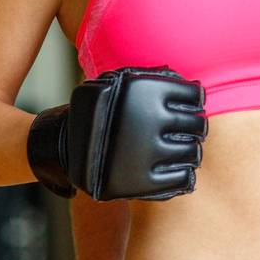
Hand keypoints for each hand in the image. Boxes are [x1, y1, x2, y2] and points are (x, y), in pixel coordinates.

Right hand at [28, 65, 206, 200]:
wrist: (62, 144)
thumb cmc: (96, 110)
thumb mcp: (116, 83)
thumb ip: (148, 77)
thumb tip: (183, 79)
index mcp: (144, 93)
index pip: (193, 96)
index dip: (196, 100)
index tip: (192, 105)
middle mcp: (148, 121)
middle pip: (196, 126)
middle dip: (196, 127)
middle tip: (192, 130)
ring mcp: (146, 154)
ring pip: (191, 154)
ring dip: (192, 152)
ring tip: (185, 150)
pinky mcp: (141, 182)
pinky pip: (180, 180)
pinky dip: (184, 176)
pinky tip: (179, 170)